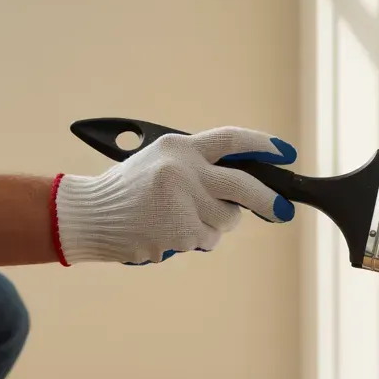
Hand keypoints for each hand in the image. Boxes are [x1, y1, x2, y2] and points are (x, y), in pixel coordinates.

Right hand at [51, 127, 297, 265]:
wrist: (91, 215)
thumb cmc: (131, 188)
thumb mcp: (163, 160)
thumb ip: (201, 165)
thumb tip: (249, 180)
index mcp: (180, 147)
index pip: (232, 140)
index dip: (264, 145)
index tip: (286, 152)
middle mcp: (183, 170)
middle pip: (243, 185)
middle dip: (269, 200)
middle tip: (283, 211)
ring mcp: (182, 202)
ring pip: (227, 218)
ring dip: (216, 222)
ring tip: (181, 216)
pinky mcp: (179, 231)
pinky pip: (207, 238)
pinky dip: (196, 238)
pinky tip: (169, 230)